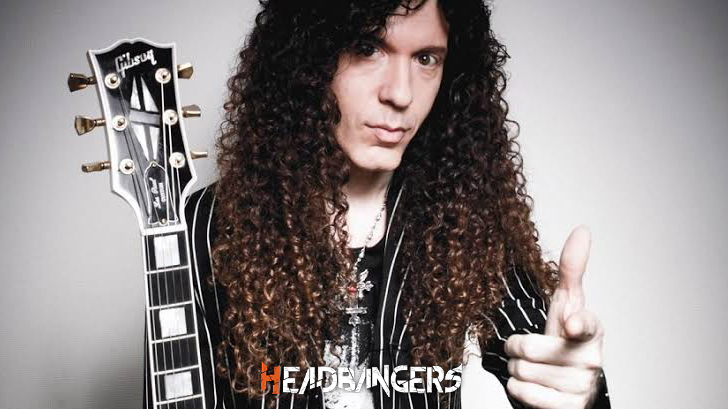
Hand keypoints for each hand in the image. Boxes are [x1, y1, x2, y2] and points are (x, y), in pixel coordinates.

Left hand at [504, 225, 603, 408]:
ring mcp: (581, 386)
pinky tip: (534, 387)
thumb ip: (572, 270)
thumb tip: (582, 230)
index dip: (577, 325)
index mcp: (592, 330)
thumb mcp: (566, 304)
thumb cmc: (564, 341)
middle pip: (528, 349)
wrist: (569, 389)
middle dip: (517, 349)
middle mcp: (592, 359)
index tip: (571, 325)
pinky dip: (519, 391)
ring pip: (521, 371)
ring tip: (534, 369)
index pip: (586, 324)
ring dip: (517, 370)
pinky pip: (522, 393)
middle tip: (530, 351)